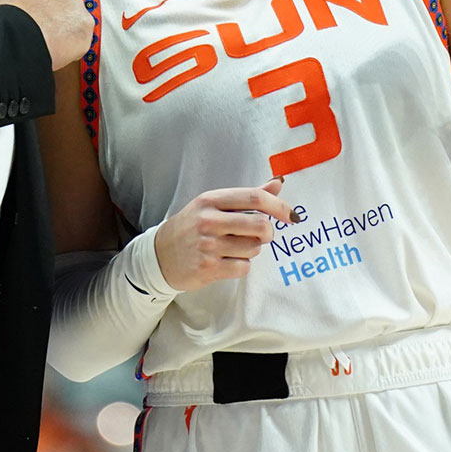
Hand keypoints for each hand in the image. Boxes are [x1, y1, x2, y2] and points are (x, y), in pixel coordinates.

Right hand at [0, 0, 91, 69]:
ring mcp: (73, 3)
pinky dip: (71, 46)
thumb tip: (7, 5)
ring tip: (45, 44)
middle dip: (54, 11)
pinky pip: (81, 37)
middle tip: (39, 30)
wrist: (5, 39)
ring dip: (64, 28)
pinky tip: (54, 53)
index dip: (39, 0)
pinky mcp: (84, 26)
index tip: (33, 12)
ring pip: (74, 16)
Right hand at [154, 177, 298, 291]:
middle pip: (260, 225)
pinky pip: (244, 267)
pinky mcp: (208, 268)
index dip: (278, 206)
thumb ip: (247, 196)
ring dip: (252, 249)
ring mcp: (208, 245)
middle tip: (261, 234)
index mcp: (210, 200)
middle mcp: (208, 220)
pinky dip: (242, 265)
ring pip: (254, 248)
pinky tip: (227, 260)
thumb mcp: (213, 205)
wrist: (160, 255)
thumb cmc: (192, 226)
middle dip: (267, 232)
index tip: (291, 215)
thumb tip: (278, 183)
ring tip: (235, 247)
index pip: (253, 198)